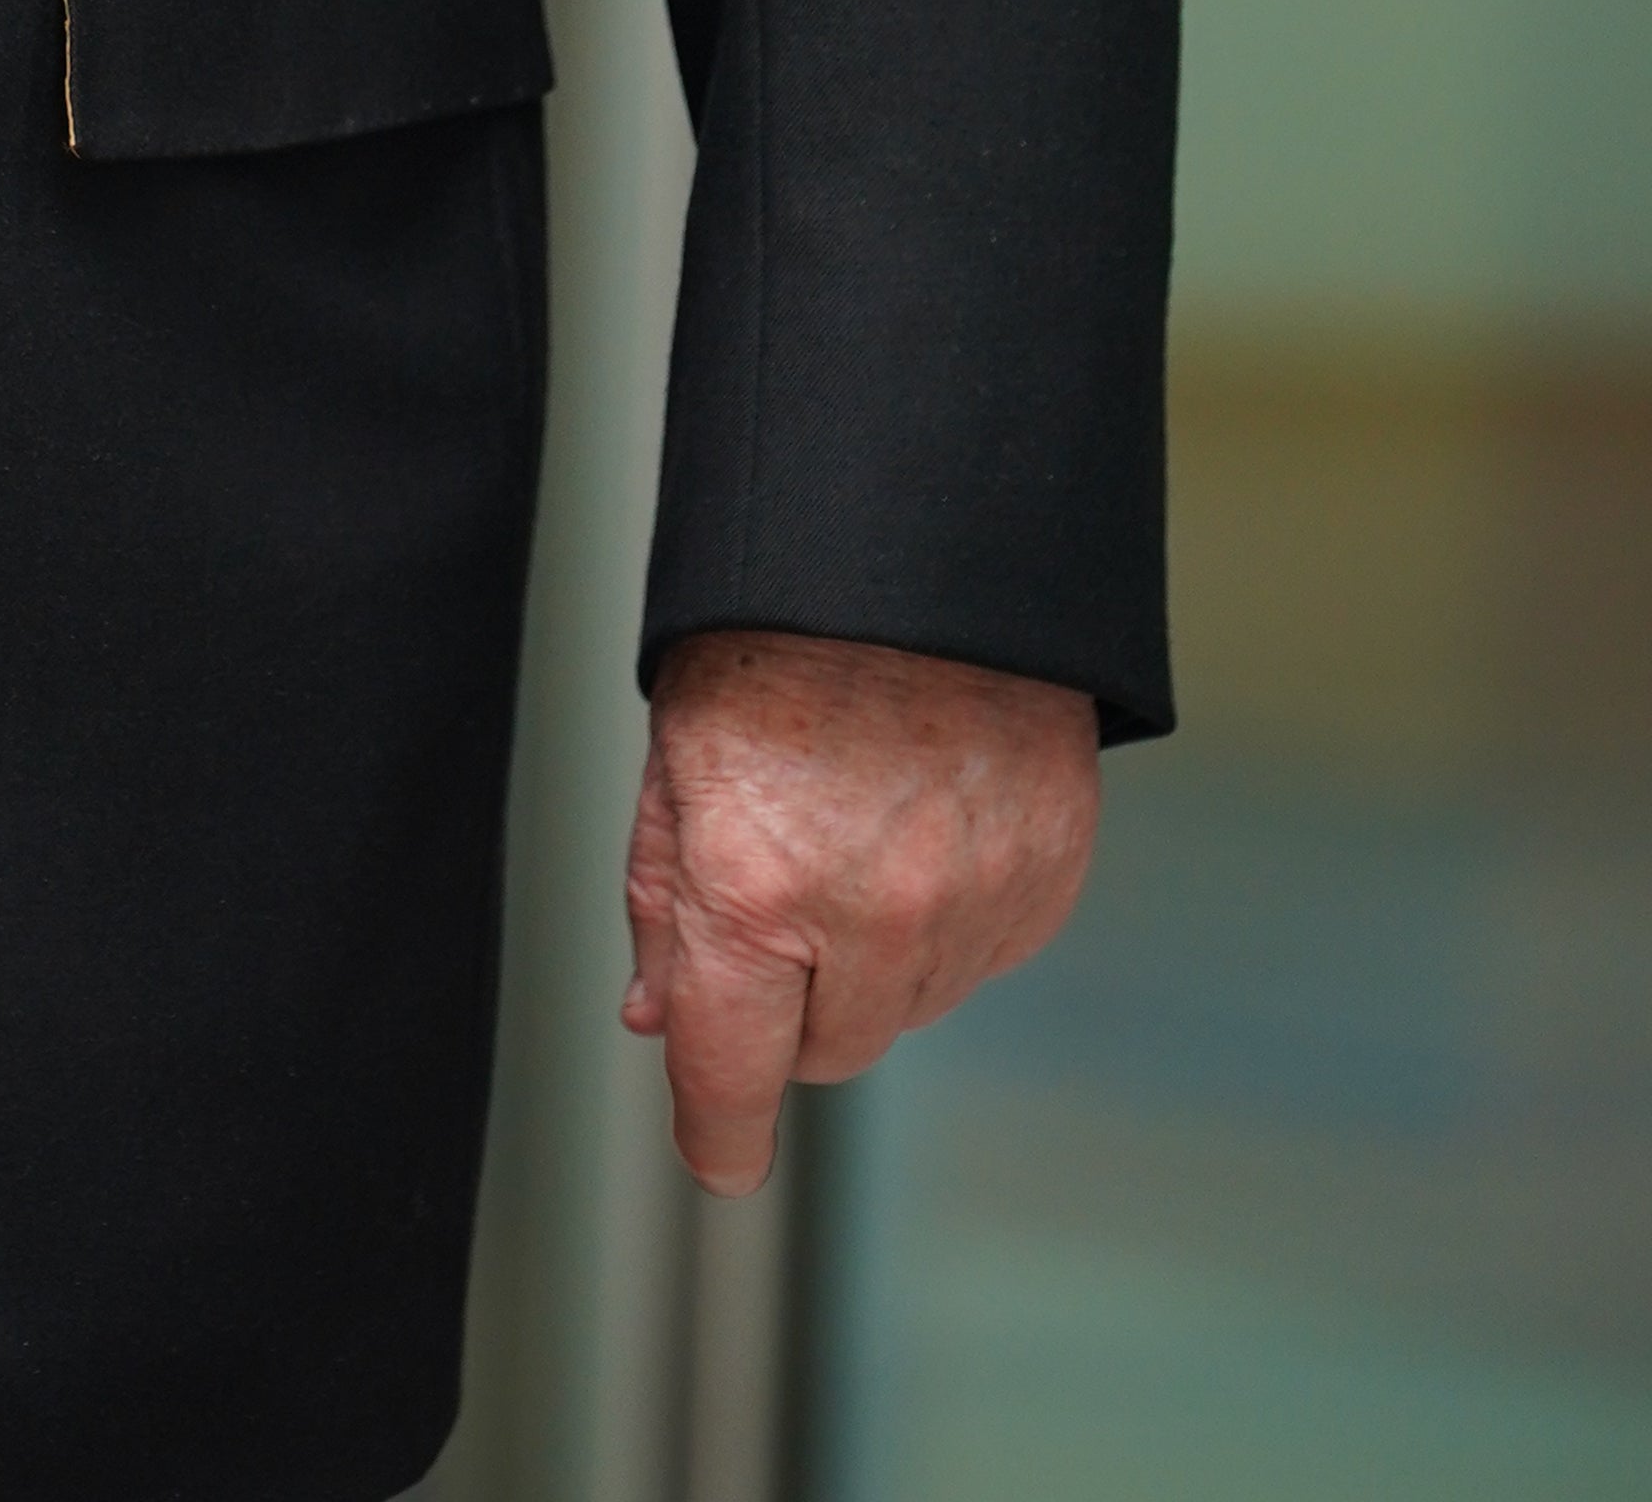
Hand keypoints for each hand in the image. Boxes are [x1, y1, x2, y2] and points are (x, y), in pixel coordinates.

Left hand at [624, 624, 1098, 1192]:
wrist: (918, 547)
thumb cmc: (779, 633)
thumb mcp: (678, 756)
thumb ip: (665, 899)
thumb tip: (656, 1013)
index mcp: (754, 890)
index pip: (730, 1076)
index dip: (715, 1129)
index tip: (718, 1153)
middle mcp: (870, 918)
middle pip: (823, 1052)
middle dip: (790, 1004)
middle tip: (783, 891)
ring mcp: (970, 906)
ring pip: (907, 1008)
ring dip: (873, 957)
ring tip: (859, 822)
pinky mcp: (1044, 883)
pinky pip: (983, 955)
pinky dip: (950, 917)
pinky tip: (926, 820)